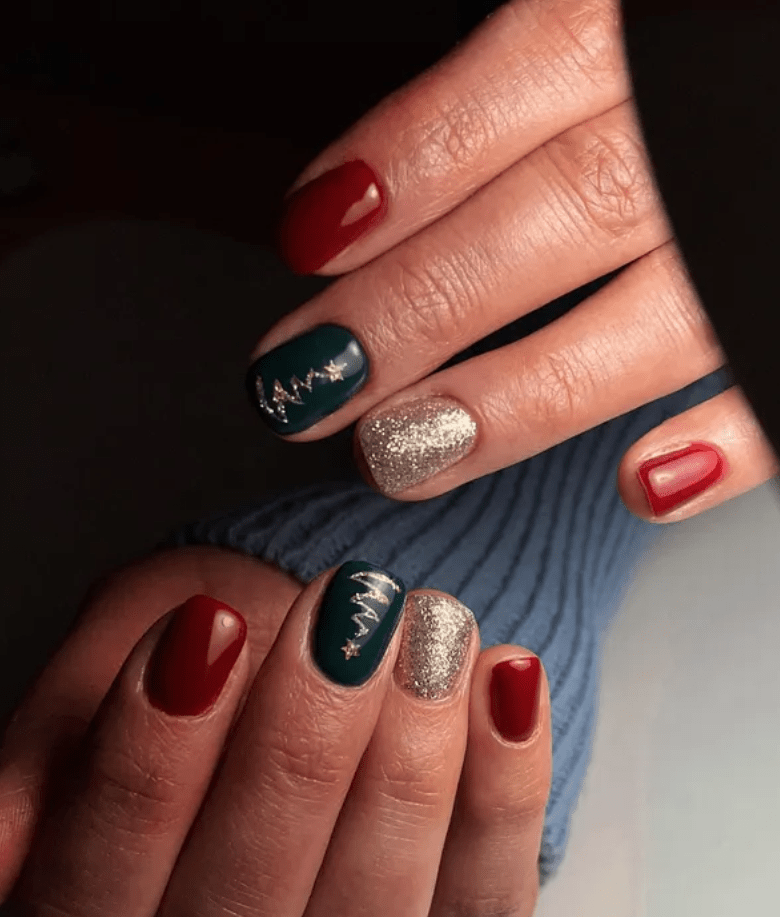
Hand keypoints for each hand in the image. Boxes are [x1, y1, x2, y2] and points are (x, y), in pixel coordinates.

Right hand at [0, 546, 550, 915]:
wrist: (308, 686)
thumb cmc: (207, 683)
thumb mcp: (104, 689)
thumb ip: (56, 741)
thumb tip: (10, 831)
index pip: (104, 871)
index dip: (150, 753)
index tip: (209, 626)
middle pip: (247, 892)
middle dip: (302, 738)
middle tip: (348, 604)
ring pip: (375, 902)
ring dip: (410, 752)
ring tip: (431, 624)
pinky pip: (487, 898)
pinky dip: (505, 785)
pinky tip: (505, 677)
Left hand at [244, 0, 777, 522]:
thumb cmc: (680, 70)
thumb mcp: (610, 27)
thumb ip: (516, 90)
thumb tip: (369, 196)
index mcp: (653, 20)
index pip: (528, 74)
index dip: (412, 159)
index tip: (307, 238)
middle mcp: (716, 121)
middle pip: (566, 210)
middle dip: (417, 308)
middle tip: (307, 383)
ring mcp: (769, 219)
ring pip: (658, 318)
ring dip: (517, 398)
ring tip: (399, 455)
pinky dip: (726, 440)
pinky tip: (638, 487)